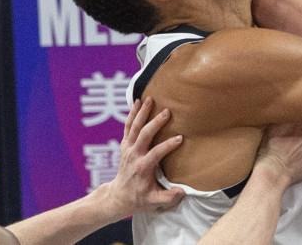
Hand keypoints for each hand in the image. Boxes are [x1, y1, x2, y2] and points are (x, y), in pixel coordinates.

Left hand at [98, 98, 184, 216]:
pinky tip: (138, 101)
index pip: (155, 154)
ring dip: (142, 112)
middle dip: (155, 123)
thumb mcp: (154, 202)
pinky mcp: (125, 144)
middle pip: (144, 135)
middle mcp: (133, 155)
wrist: (119, 195)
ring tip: (151, 98)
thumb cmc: (139, 198)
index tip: (180, 138)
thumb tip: (183, 191)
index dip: (167, 146)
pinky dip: (132, 113)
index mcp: (142, 168)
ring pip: (134, 127)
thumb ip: (168, 198)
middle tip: (167, 111)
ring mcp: (128, 148)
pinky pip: (127, 126)